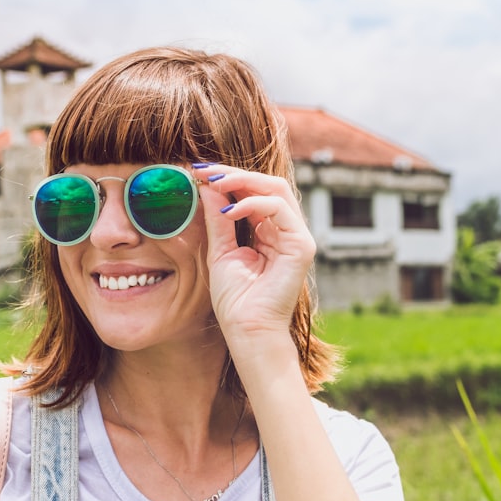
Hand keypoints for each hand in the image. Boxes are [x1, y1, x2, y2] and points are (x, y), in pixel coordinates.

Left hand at [192, 164, 315, 347]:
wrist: (247, 330)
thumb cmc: (235, 299)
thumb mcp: (220, 250)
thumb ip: (217, 219)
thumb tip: (208, 186)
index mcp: (268, 230)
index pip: (253, 192)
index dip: (228, 178)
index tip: (199, 171)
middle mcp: (285, 230)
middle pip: (266, 184)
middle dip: (234, 174)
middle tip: (205, 171)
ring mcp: (296, 236)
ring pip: (276, 189)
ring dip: (243, 181)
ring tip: (214, 183)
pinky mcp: (301, 245)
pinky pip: (280, 210)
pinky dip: (254, 203)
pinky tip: (230, 211)